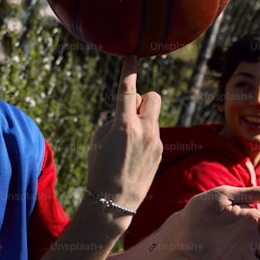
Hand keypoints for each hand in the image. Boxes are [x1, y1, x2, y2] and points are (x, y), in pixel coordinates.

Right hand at [86, 56, 161, 211]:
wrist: (114, 202)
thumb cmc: (100, 169)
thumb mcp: (98, 140)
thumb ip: (114, 120)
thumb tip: (126, 112)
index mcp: (124, 125)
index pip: (128, 90)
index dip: (129, 71)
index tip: (132, 57)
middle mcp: (144, 130)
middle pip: (152, 96)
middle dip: (141, 99)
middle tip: (127, 114)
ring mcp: (156, 141)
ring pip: (153, 115)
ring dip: (142, 119)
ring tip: (127, 141)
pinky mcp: (161, 151)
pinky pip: (153, 132)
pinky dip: (143, 136)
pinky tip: (133, 155)